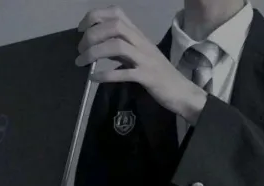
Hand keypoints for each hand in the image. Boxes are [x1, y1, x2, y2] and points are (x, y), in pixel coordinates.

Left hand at [75, 6, 207, 124]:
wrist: (182, 92)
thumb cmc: (161, 76)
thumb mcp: (142, 57)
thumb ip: (123, 51)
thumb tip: (100, 48)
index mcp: (140, 36)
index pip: (117, 14)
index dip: (95, 16)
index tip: (82, 29)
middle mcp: (142, 43)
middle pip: (114, 27)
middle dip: (92, 35)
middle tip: (80, 49)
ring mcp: (145, 59)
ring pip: (116, 46)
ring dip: (94, 52)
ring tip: (82, 62)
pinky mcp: (147, 77)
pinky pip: (123, 73)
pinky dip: (105, 75)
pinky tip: (94, 79)